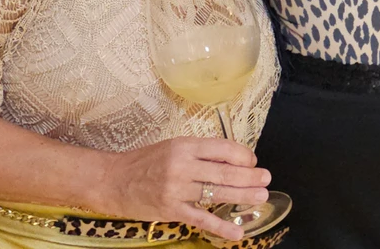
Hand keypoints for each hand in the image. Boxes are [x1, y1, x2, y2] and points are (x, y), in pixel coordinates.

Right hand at [97, 137, 271, 240]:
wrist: (112, 180)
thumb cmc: (145, 161)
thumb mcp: (174, 147)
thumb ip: (200, 152)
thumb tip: (233, 159)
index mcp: (185, 146)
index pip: (223, 149)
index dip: (242, 155)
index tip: (252, 162)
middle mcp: (183, 166)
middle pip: (224, 172)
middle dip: (249, 177)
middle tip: (267, 179)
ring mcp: (177, 190)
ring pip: (217, 194)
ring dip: (242, 197)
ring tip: (261, 197)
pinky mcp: (171, 211)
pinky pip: (201, 219)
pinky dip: (221, 227)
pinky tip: (237, 233)